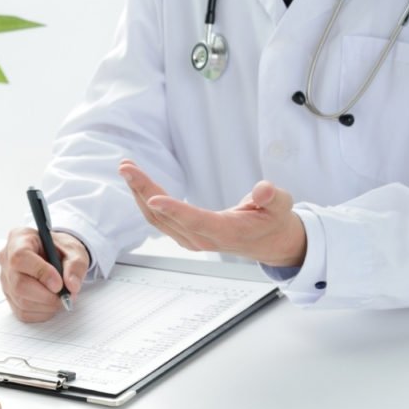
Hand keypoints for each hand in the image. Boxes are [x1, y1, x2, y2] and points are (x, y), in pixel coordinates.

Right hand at [0, 227, 89, 321]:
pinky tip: (51, 302)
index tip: (59, 283)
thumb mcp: (75, 251)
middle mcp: (6, 258)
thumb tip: (71, 286)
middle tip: (66, 295)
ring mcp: (5, 279)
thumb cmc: (61, 249)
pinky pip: (23, 312)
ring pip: (22, 301)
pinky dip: (42, 312)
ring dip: (47, 305)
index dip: (40, 273)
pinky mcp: (9, 296)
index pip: (20, 257)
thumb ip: (76, 266)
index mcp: (19, 238)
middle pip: (19, 284)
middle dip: (47, 295)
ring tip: (62, 297)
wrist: (56, 257)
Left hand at [118, 159, 306, 266]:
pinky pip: (158, 219)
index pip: (196, 220)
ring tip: (127, 167)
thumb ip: (273, 197)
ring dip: (139, 192)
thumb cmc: (273, 220)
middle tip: (126, 167)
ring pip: (157, 218)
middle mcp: (202, 239)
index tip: (153, 198)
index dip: (174, 210)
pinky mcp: (183, 234)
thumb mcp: (281, 205)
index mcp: (226, 232)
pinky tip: (137, 182)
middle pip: (166, 217)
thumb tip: (264, 190)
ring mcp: (190, 239)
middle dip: (143, 190)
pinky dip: (144, 198)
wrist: (267, 241)